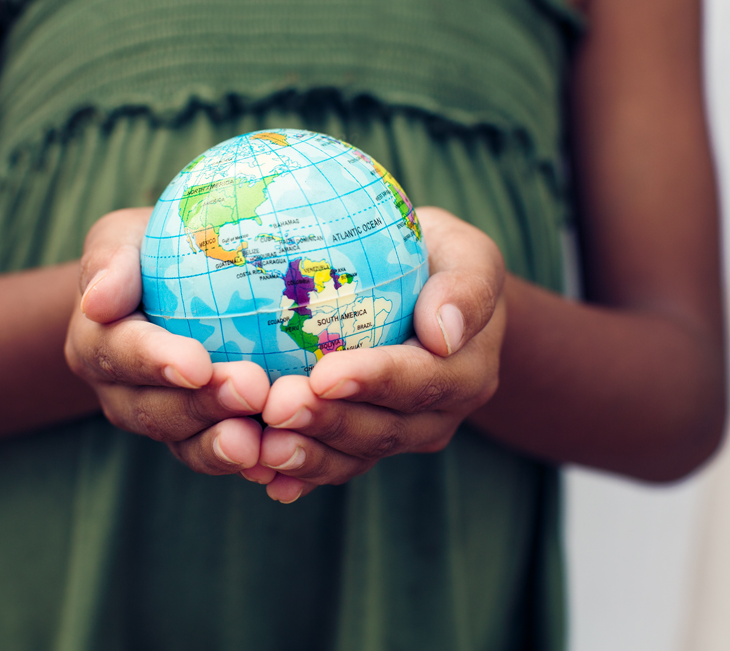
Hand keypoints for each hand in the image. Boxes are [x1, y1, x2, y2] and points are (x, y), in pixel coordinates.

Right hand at [65, 208, 271, 474]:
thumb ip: (110, 262)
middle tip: (253, 390)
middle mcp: (120, 393)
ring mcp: (160, 422)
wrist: (172, 286)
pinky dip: (249, 461)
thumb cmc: (151, 250)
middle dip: (202, 406)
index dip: (156, 362)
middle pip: (155, 410)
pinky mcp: (198, 437)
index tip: (197, 364)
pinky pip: (219, 456)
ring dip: (223, 444)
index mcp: (96, 344)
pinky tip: (281, 455)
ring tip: (261, 442)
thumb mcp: (122, 238)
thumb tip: (98, 300)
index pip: (120, 354)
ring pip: (186, 444)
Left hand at [250, 207, 506, 501]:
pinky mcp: (365, 446)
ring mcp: (400, 436)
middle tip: (275, 407)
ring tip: (262, 447)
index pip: (420, 381)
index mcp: (466, 369)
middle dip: (327, 423)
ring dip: (307, 455)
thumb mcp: (467, 254)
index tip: (323, 375)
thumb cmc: (438, 257)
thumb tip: (443, 332)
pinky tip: (262, 476)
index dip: (372, 382)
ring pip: (354, 457)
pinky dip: (298, 476)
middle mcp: (437, 414)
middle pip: (382, 430)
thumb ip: (468, 287)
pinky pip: (332, 466)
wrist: (426, 292)